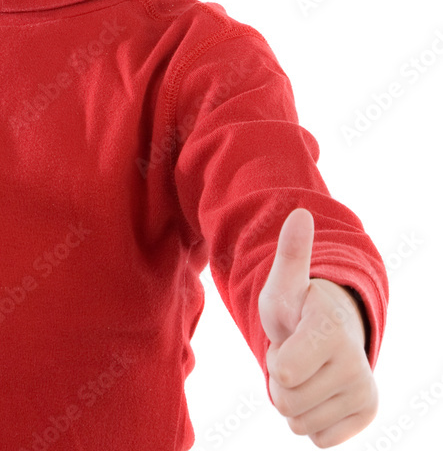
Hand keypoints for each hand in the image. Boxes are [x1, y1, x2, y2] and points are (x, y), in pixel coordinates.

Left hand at [258, 208, 377, 446]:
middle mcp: (355, 362)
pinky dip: (311, 420)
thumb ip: (291, 254)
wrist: (331, 330)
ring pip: (299, 423)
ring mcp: (364, 390)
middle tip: (293, 356)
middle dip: (279, 382)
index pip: (282, 372)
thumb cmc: (299, 307)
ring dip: (293, 401)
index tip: (286, 338)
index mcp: (330, 328)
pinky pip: (318, 438)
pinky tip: (318, 391)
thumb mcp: (284, 283)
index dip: (273, 358)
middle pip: (286, 401)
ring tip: (305, 371)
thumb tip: (299, 214)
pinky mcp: (367, 413)